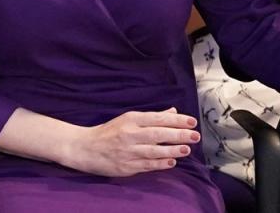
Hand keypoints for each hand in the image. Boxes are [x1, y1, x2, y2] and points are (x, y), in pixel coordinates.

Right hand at [66, 108, 199, 176]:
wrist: (84, 148)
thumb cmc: (109, 132)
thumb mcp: (129, 118)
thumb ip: (152, 117)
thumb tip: (173, 112)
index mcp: (131, 119)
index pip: (158, 118)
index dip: (177, 120)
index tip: (192, 121)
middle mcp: (130, 134)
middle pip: (158, 134)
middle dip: (179, 134)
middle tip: (195, 135)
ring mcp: (127, 151)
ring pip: (154, 151)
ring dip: (172, 150)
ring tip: (187, 149)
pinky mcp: (125, 167)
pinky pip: (146, 165)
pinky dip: (160, 164)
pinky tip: (172, 162)